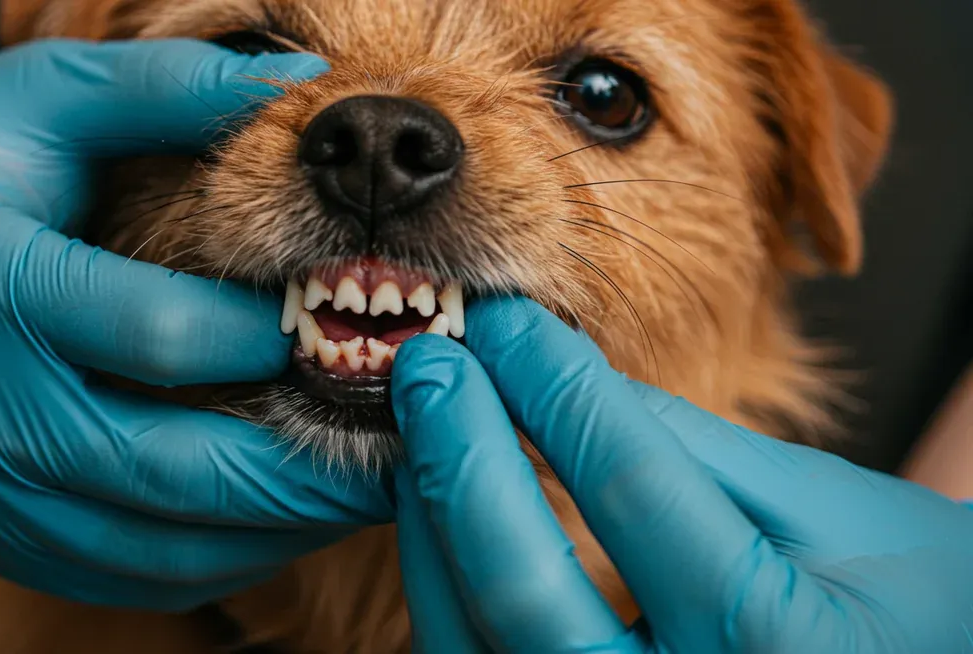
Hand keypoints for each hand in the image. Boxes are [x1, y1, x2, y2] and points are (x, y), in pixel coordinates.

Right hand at [0, 39, 391, 609]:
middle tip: (403, 442)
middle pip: (171, 471)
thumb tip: (297, 82)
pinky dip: (215, 559)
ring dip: (277, 528)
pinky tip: (277, 520)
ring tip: (363, 492)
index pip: (156, 333)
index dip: (270, 336)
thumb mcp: (28, 99)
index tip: (348, 321)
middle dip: (307, 466)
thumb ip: (160, 89)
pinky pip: (120, 574)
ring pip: (157, 547)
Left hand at [391, 296, 972, 652]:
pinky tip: (440, 510)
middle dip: (461, 450)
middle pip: (522, 582)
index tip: (507, 321)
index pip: (631, 484)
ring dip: (433, 518)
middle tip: (431, 362)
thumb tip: (563, 378)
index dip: (554, 385)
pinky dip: (443, 586)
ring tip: (424, 425)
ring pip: (472, 640)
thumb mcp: (829, 508)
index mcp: (775, 641)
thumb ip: (694, 446)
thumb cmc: (904, 598)